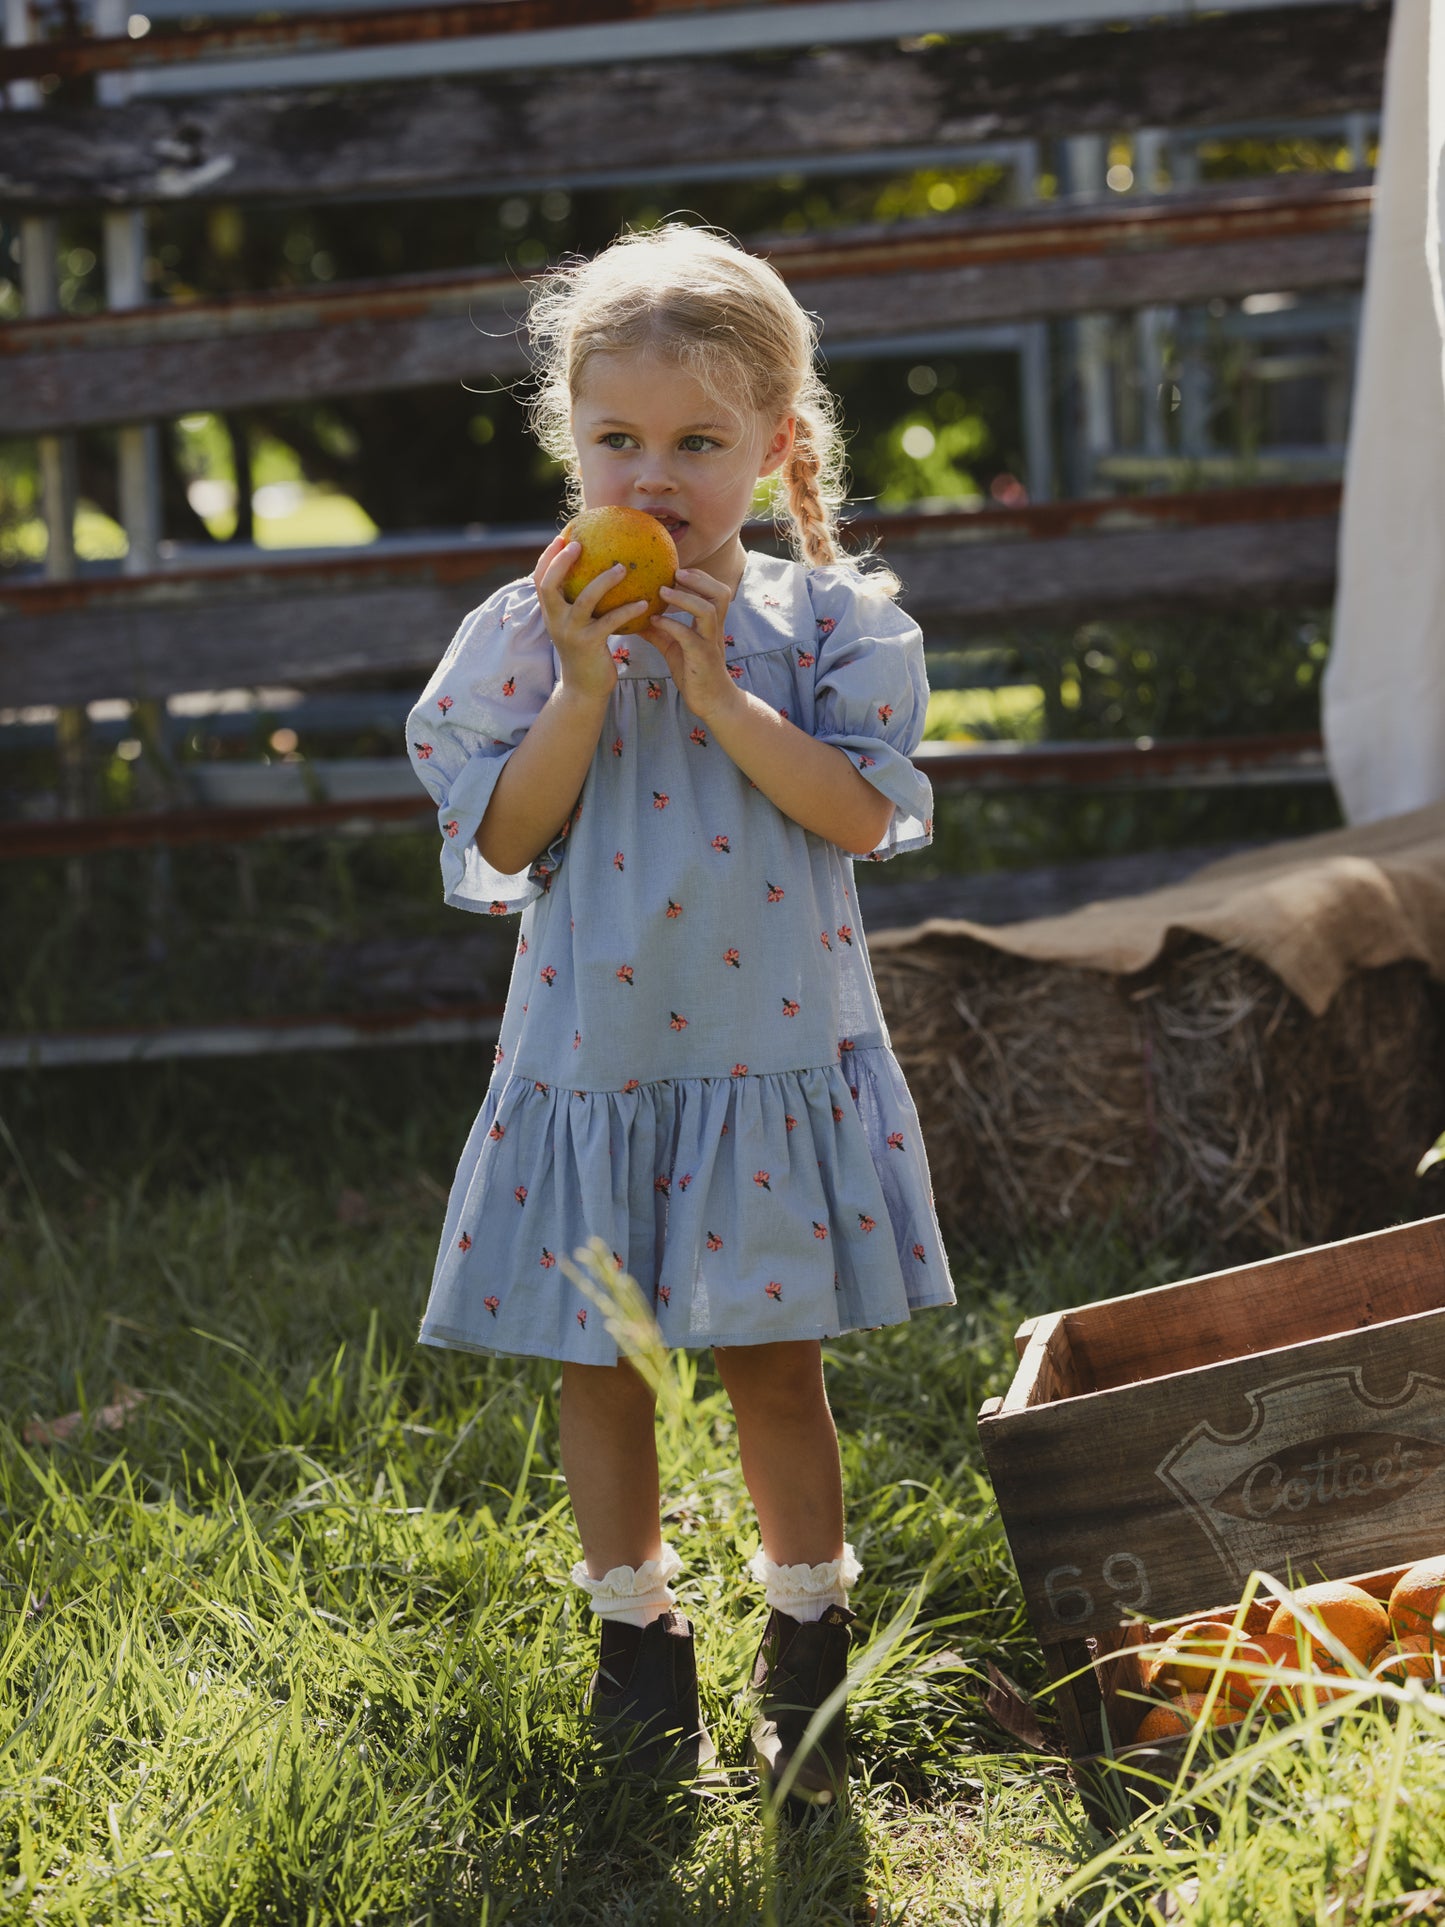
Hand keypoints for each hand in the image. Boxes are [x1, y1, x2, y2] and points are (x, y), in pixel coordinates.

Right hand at [533, 533, 647, 702]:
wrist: (584, 689)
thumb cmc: (587, 653)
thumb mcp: (577, 627)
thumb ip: (580, 604)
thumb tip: (599, 574)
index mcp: (551, 614)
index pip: (540, 580)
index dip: (547, 558)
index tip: (561, 537)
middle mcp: (555, 621)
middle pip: (549, 585)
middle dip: (561, 562)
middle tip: (579, 544)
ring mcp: (571, 633)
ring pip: (585, 600)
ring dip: (604, 581)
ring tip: (623, 568)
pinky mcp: (590, 645)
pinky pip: (611, 621)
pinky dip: (628, 610)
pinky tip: (645, 603)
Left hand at [645, 568, 738, 723]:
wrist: (712, 702)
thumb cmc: (694, 673)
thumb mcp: (673, 648)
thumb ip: (659, 631)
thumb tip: (636, 617)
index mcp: (710, 624)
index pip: (714, 591)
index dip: (699, 577)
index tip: (678, 569)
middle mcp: (714, 629)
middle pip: (721, 593)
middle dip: (700, 579)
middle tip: (676, 572)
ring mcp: (710, 643)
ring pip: (708, 611)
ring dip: (685, 598)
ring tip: (663, 590)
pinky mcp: (702, 657)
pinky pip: (689, 636)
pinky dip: (672, 625)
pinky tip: (655, 621)